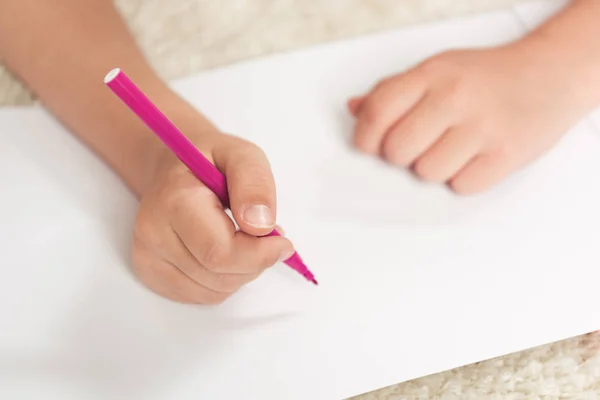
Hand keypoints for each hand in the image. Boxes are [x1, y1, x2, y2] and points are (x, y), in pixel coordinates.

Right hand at [131, 132, 293, 303]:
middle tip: (264, 236)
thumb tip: (261, 225)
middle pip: (220, 276)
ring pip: (215, 291)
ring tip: (238, 238)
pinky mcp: (150, 274)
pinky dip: (224, 280)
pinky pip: (203, 296)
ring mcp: (147, 256)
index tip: (282, 240)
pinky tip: (221, 251)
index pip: (221, 253)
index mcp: (174, 200)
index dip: (260, 254)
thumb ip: (255, 184)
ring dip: (241, 271)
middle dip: (254, 261)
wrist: (172, 168)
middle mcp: (153, 232)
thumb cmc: (210, 161)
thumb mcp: (243, 155)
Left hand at [348, 39, 588, 193]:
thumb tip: (354, 110)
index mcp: (431, 74)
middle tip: (420, 145)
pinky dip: (463, 179)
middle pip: (398, 152)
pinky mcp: (506, 154)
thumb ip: (392, 90)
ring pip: (427, 173)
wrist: (549, 74)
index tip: (371, 147)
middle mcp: (455, 97)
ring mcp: (482, 126)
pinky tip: (474, 158)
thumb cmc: (485, 76)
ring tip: (453, 148)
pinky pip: (461, 186)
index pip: (377, 114)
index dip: (365, 140)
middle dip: (401, 157)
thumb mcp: (437, 68)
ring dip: (434, 168)